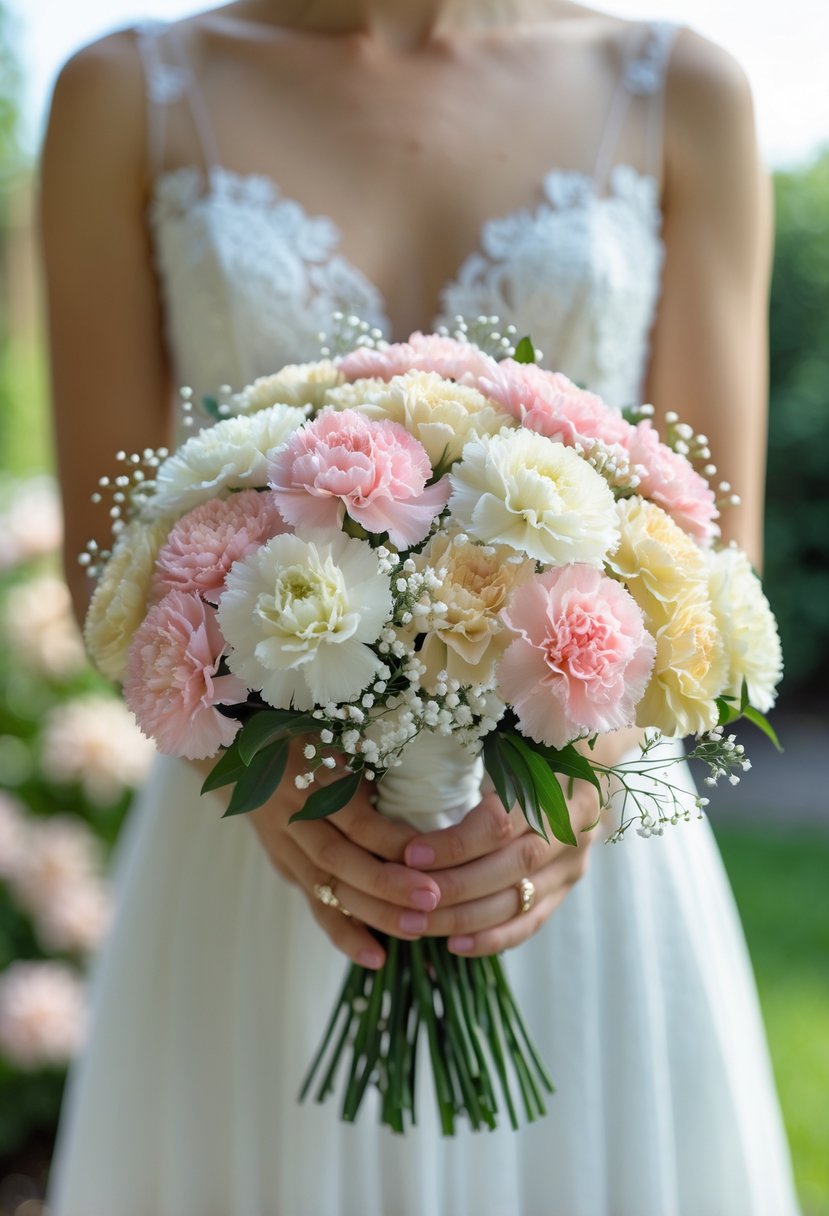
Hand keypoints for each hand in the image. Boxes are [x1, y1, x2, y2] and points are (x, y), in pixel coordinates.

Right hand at [244, 742, 441, 969]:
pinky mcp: (287, 869)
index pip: (354, 818)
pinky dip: (345, 934)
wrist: (244, 756)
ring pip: (328, 888)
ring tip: (415, 929)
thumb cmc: (311, 738)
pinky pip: (316, 906)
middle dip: (386, 884)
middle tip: (432, 899)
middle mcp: (292, 815)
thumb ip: (374, 756)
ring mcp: (285, 846)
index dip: (391, 839)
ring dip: (372, 913)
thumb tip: (432, 779)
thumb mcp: (338, 734)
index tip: (433, 854)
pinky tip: (376, 957)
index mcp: (309, 776)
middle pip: (340, 859)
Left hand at [399, 727, 642, 957]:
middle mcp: (572, 830)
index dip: (455, 843)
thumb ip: (477, 751)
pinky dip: (492, 938)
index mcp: (556, 785)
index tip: (410, 853)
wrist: (584, 769)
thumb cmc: (529, 748)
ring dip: (463, 919)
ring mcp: (572, 866)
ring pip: (516, 902)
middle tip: (405, 898)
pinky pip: (528, 923)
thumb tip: (410, 755)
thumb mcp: (511, 740)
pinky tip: (453, 945)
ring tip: (415, 924)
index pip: (501, 823)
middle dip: (453, 887)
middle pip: (509, 867)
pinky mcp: (564, 891)